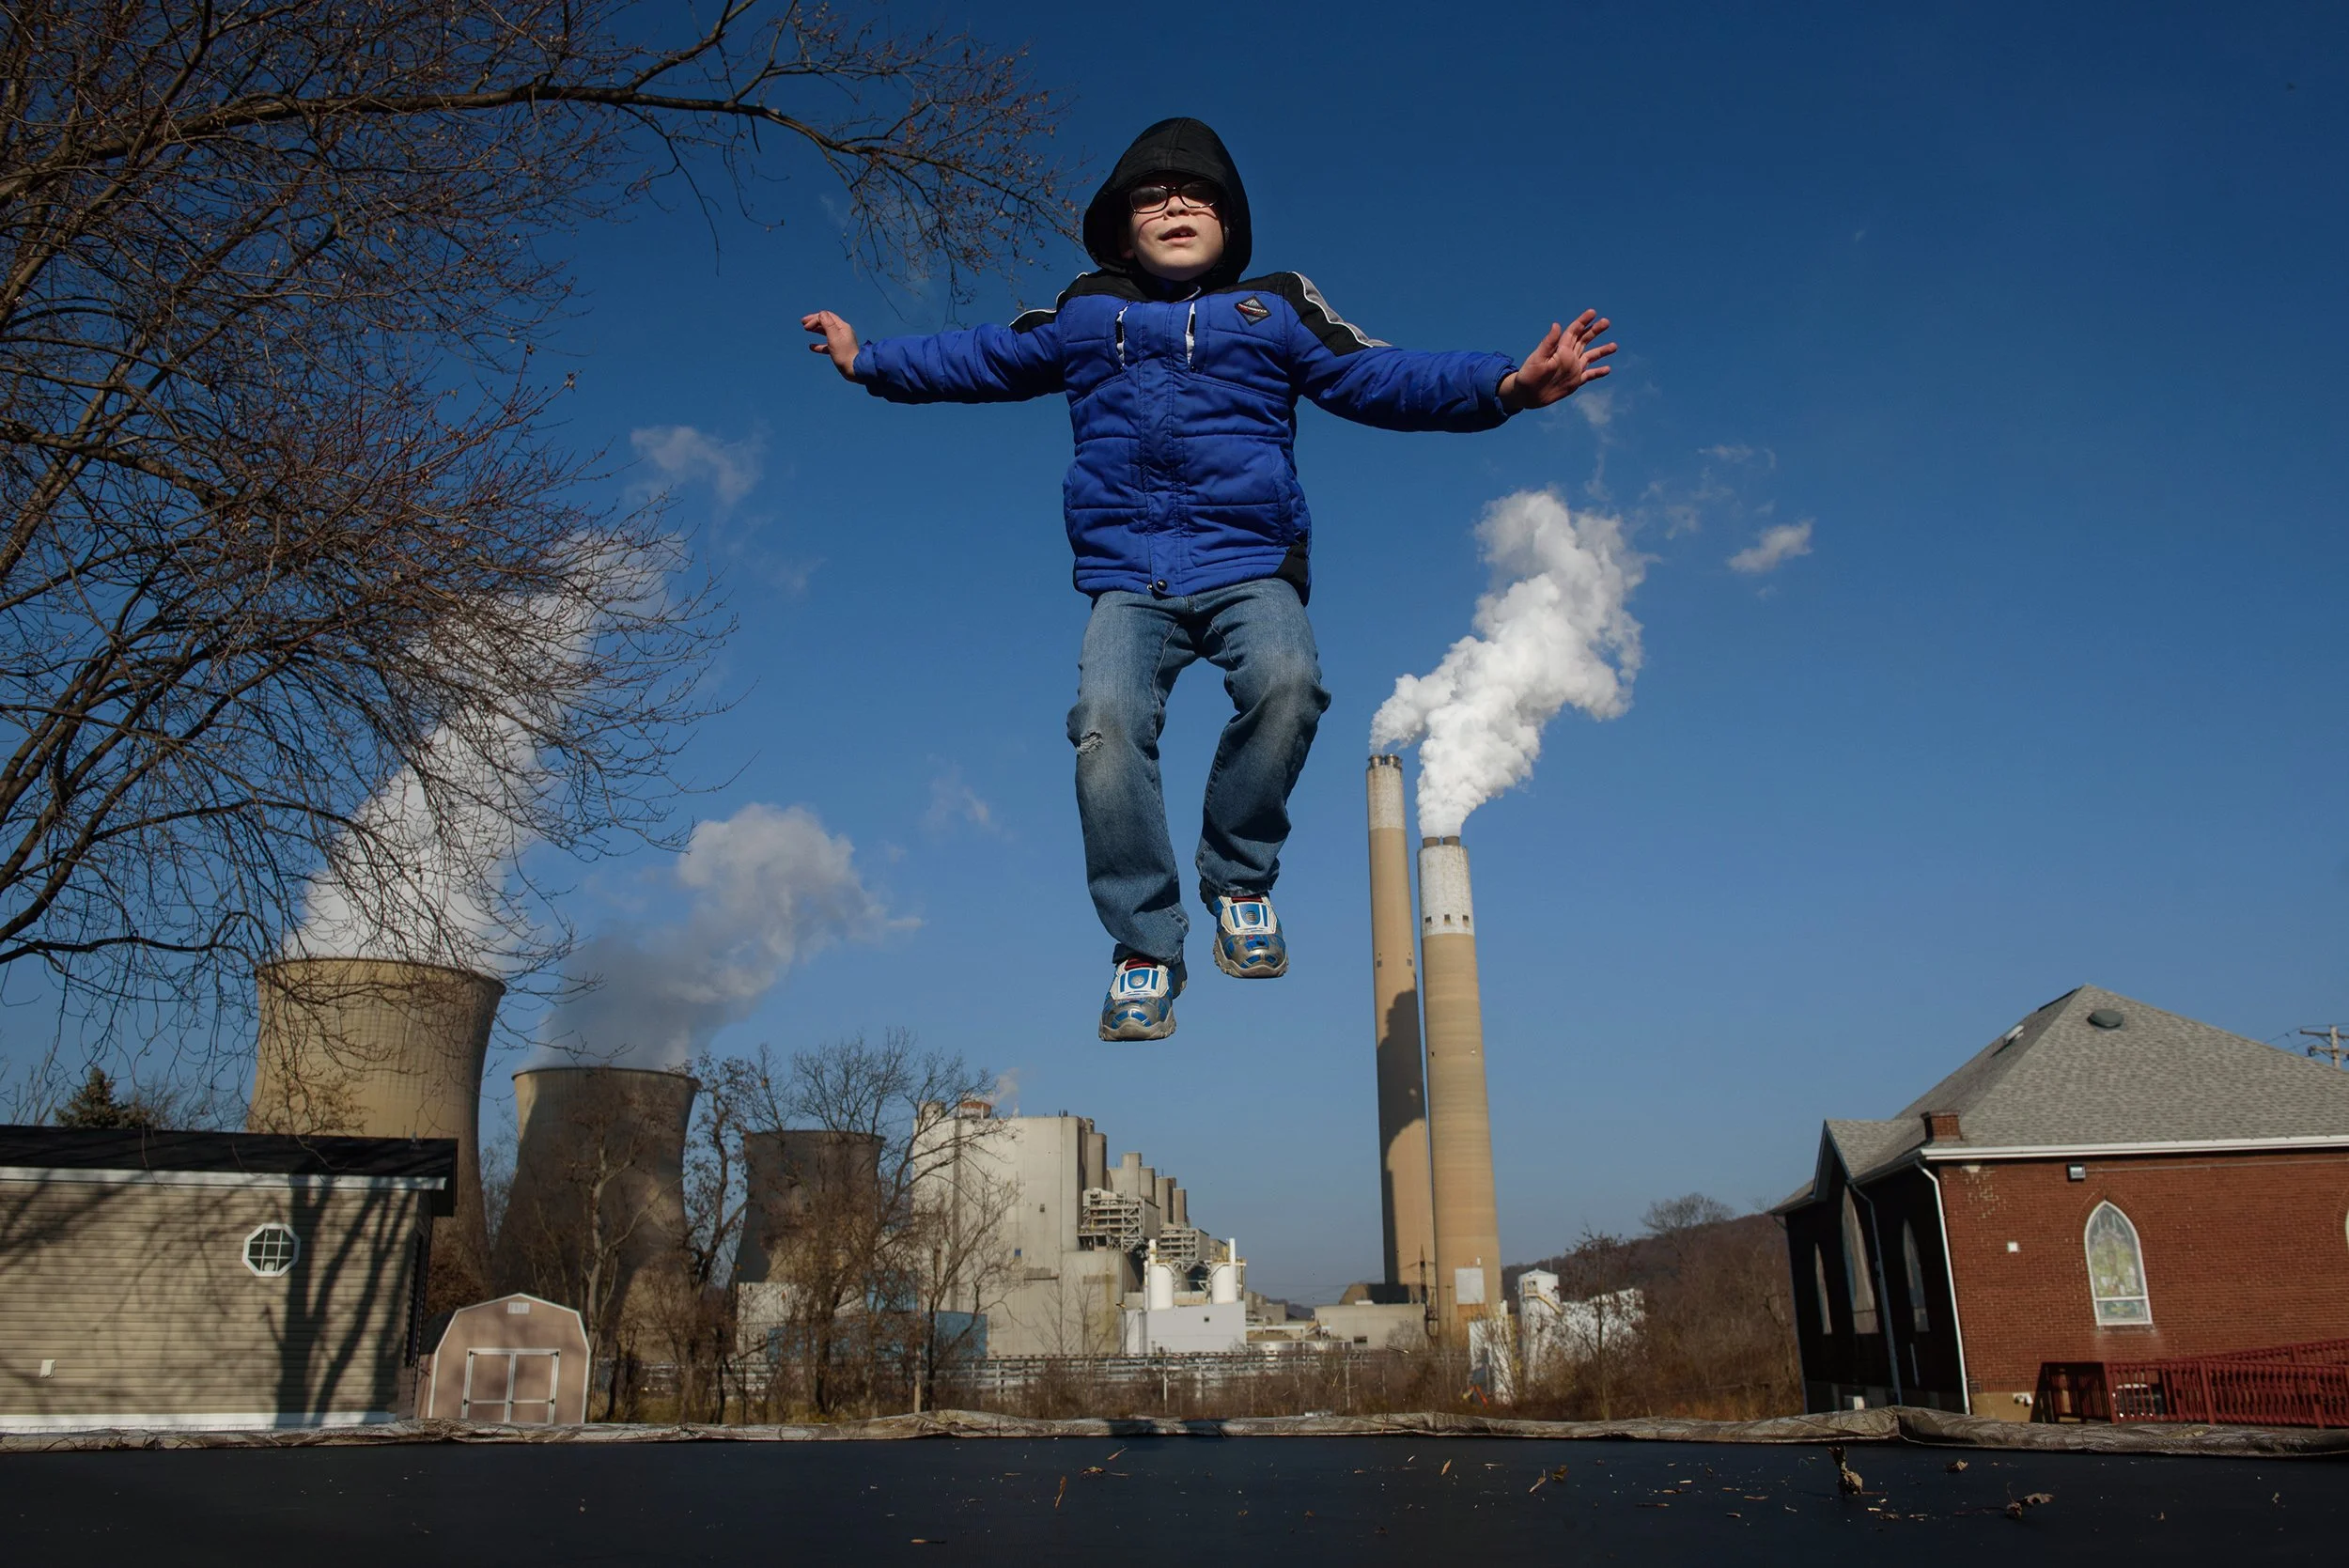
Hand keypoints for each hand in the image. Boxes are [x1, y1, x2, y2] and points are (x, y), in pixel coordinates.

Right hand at [802, 310, 861, 380]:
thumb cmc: (844, 354)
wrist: (854, 370)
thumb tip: (821, 313)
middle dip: (814, 321)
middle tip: (803, 323)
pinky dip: (819, 344)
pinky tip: (811, 347)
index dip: (815, 318)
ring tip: (806, 330)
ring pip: (826, 332)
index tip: (806, 326)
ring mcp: (841, 341)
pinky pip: (827, 345)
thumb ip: (827, 324)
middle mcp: (842, 332)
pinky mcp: (839, 351)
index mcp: (842, 327)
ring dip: (816, 330)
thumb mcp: (834, 337)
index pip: (827, 316)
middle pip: (826, 322)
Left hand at [1498, 310, 1615, 411]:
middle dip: (1595, 331)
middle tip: (1606, 322)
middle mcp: (1569, 357)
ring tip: (1614, 345)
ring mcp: (1573, 369)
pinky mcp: (1574, 382)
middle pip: (1584, 340)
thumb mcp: (1537, 359)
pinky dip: (1598, 372)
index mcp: (1560, 349)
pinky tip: (1608, 369)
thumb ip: (1548, 343)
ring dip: (1602, 351)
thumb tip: (1556, 325)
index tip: (1593, 312)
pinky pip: (1589, 375)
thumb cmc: (1528, 376)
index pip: (1574, 331)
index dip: (1583, 321)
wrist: (1526, 395)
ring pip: (1591, 356)